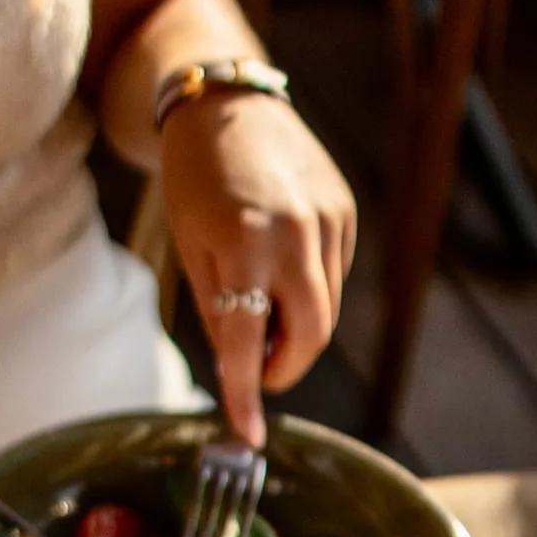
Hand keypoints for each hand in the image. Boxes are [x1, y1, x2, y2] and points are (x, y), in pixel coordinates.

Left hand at [159, 94, 355, 445]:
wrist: (224, 101)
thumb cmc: (194, 180)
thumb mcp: (192, 250)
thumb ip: (220, 316)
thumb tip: (243, 373)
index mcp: (245, 243)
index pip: (249, 343)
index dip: (247, 395)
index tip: (247, 435)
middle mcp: (295, 232)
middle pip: (311, 336)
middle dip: (285, 366)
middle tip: (258, 368)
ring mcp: (328, 219)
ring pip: (326, 311)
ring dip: (296, 329)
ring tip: (262, 307)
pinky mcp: (344, 211)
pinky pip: (333, 276)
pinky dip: (309, 290)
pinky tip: (281, 263)